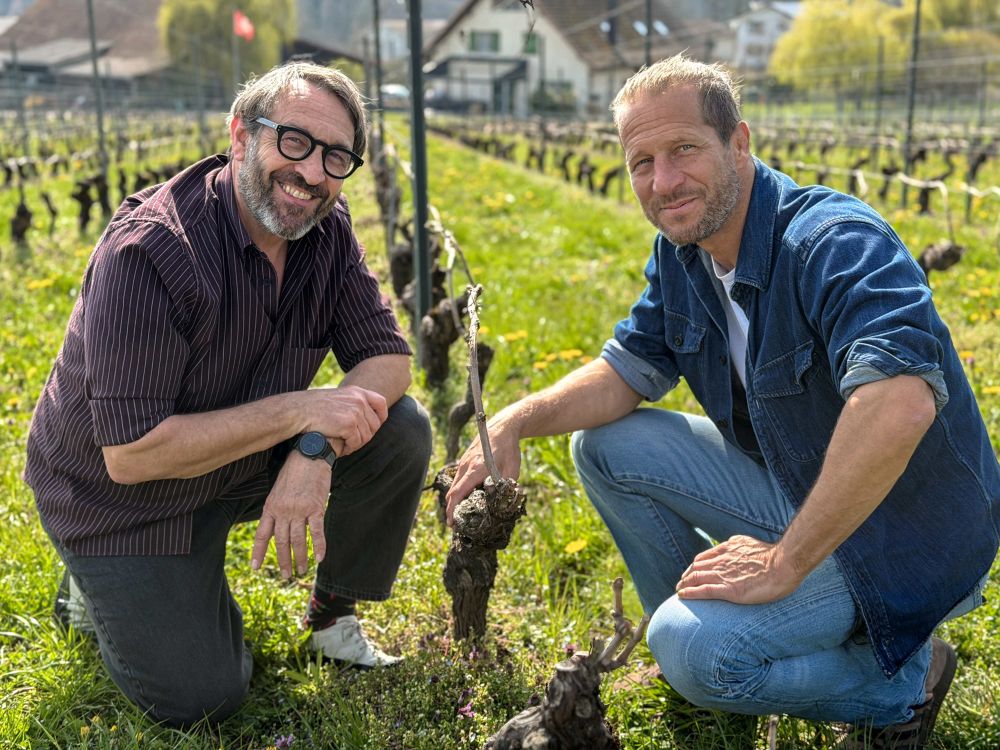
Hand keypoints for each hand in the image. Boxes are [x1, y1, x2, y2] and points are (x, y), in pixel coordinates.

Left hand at [251, 452, 330, 577]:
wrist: (309, 453)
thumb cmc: (295, 470)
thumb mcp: (277, 489)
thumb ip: (276, 508)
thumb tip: (275, 525)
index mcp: (270, 507)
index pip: (262, 534)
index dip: (258, 552)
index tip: (255, 567)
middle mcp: (283, 511)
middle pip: (281, 542)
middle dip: (283, 561)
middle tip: (286, 575)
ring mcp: (299, 510)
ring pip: (297, 540)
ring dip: (300, 558)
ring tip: (302, 570)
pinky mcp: (316, 507)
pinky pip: (316, 531)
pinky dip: (318, 546)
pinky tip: (319, 558)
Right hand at [304, 386, 387, 455]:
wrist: (297, 411)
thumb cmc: (312, 408)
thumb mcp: (336, 398)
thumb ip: (351, 404)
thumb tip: (363, 417)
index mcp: (357, 392)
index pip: (381, 403)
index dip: (381, 417)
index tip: (374, 427)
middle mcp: (359, 400)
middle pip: (375, 424)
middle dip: (365, 436)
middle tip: (352, 443)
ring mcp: (355, 411)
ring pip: (366, 436)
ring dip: (356, 444)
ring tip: (345, 447)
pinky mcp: (348, 424)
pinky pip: (356, 442)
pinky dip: (349, 449)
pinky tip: (341, 449)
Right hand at [445, 418, 521, 525]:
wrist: (503, 427)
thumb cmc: (509, 449)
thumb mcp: (512, 471)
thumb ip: (504, 488)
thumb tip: (497, 503)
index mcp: (475, 470)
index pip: (458, 493)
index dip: (452, 510)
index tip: (451, 523)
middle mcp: (465, 466)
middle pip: (453, 492)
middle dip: (452, 509)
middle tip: (457, 525)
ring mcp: (464, 462)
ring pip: (455, 485)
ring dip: (455, 500)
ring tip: (462, 514)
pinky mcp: (465, 460)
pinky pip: (458, 478)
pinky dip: (459, 490)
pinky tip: (467, 497)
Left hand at [675, 535, 801, 603]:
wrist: (784, 565)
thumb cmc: (775, 558)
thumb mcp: (751, 544)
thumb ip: (739, 546)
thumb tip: (734, 545)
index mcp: (728, 548)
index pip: (704, 557)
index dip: (695, 566)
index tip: (691, 572)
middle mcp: (722, 560)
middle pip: (696, 567)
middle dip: (686, 575)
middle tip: (681, 583)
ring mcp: (724, 574)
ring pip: (696, 578)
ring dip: (684, 584)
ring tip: (679, 590)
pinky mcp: (728, 589)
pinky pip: (703, 590)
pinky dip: (690, 593)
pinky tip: (682, 596)